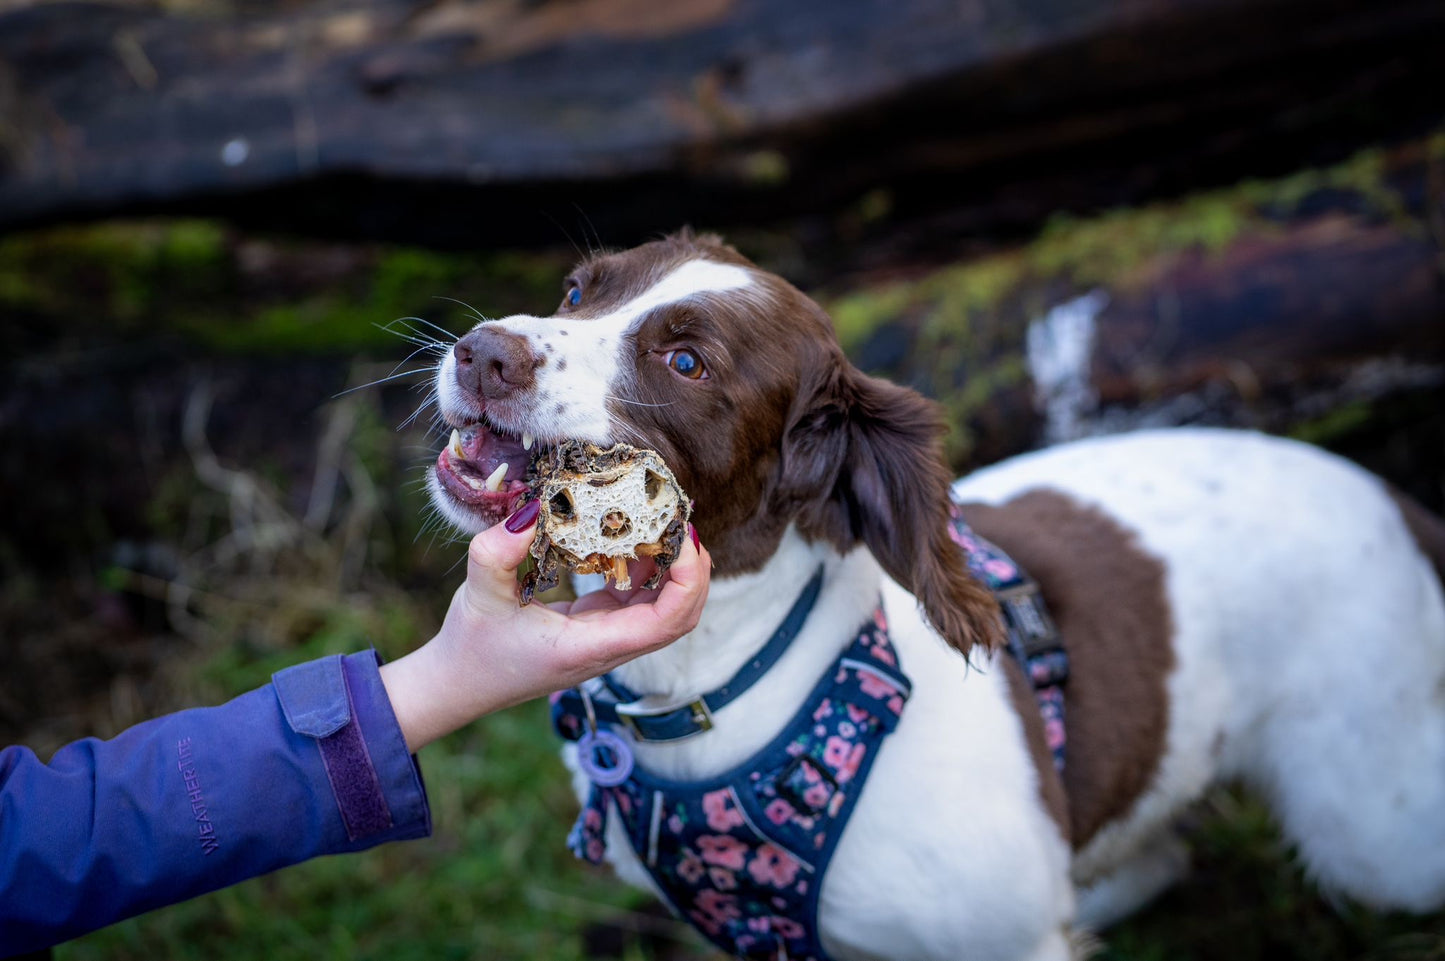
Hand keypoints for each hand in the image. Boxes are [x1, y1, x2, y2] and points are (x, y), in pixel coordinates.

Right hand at [380, 504, 710, 751]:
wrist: (456, 684)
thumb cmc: (470, 646)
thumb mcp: (479, 592)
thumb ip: (499, 552)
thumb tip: (531, 510)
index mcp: (590, 647)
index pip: (667, 621)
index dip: (689, 580)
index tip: (684, 536)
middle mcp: (608, 649)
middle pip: (680, 618)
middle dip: (693, 571)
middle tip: (682, 522)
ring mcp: (605, 642)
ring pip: (663, 612)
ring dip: (673, 571)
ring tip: (664, 524)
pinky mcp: (596, 631)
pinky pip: (638, 604)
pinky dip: (647, 573)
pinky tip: (634, 540)